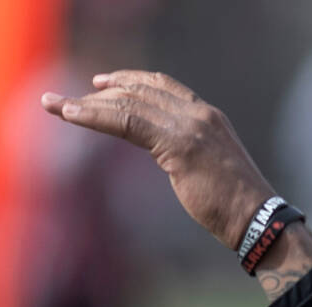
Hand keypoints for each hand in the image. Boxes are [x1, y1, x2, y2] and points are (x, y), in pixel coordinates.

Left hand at [41, 71, 271, 250]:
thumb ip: (189, 154)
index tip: (101, 83)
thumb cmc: (236, 206)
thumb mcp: (210, 169)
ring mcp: (190, 127)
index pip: (162, 86)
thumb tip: (172, 159)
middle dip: (99, 92)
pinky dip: (96, 117)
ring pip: (128, 103)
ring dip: (86, 104)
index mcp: (208, 117)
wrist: (257, 220)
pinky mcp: (179, 146)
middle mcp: (199, 114)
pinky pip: (127, 122)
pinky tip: (72, 117)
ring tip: (54, 106)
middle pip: (139, 90)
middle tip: (65, 101)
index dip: (129, 80)